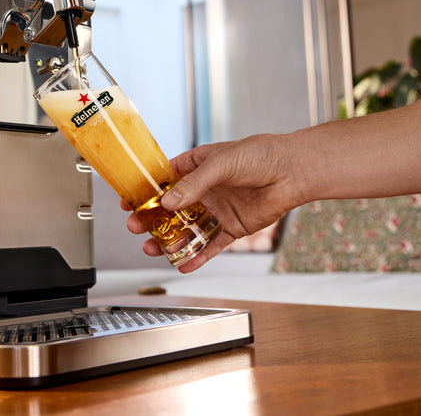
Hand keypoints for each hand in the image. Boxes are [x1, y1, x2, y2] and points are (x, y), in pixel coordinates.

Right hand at [124, 133, 307, 271]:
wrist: (292, 171)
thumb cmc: (259, 155)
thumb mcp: (221, 163)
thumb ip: (194, 184)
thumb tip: (169, 202)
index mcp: (197, 166)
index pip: (164, 180)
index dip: (145, 192)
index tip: (128, 203)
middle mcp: (204, 190)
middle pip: (171, 209)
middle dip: (152, 220)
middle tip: (137, 229)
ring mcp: (217, 210)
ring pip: (187, 229)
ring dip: (170, 240)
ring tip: (153, 250)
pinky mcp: (232, 228)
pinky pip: (211, 245)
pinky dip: (198, 256)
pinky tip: (184, 264)